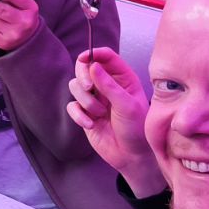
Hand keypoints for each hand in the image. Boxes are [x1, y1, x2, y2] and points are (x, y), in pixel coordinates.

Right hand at [66, 48, 166, 196]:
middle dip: (83, 77)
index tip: (84, 58)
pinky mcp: (84, 113)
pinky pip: (72, 106)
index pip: (106, 56)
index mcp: (122, 78)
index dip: (93, 53)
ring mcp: (94, 99)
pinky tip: (91, 125)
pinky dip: (79, 116)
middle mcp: (107, 85)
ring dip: (85, 101)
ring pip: (75, 86)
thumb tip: (92, 65)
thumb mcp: (127, 105)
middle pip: (84, 67)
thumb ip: (109, 86)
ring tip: (99, 114)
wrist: (131, 155)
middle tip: (89, 87)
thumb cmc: (136, 129)